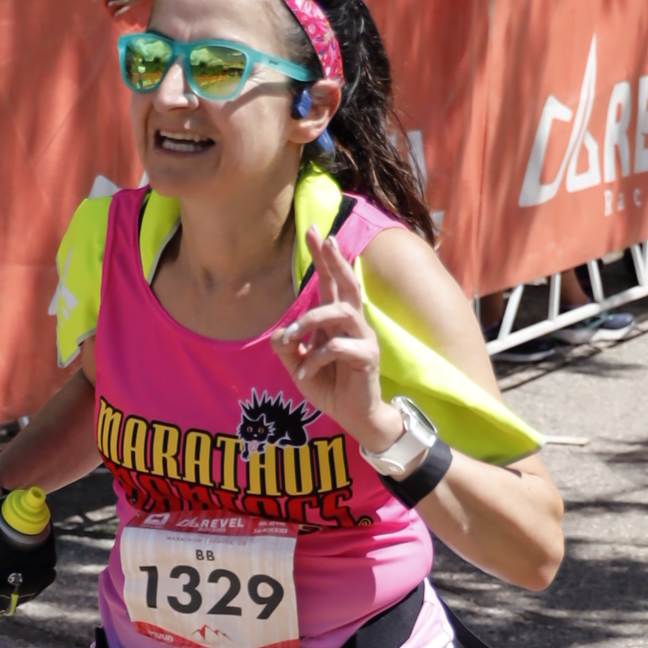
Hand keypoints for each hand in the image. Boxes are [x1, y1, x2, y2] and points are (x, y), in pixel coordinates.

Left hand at [269, 229, 394, 456]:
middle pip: (348, 284)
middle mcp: (353, 324)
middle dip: (334, 260)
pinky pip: (339, 347)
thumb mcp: (300, 367)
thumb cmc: (330, 387)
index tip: (312, 230)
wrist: (355, 417)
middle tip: (325, 237)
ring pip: (340, 311)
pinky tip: (306, 372)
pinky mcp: (368, 357)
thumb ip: (288, 348)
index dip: (323, 258)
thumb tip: (280, 334)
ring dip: (311, 320)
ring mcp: (363, 338)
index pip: (331, 283)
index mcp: (336, 322)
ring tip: (293, 339)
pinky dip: (316, 358)